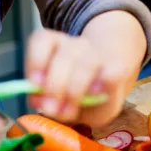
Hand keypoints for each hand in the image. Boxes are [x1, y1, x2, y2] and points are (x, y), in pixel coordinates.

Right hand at [26, 11, 146, 126]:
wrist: (88, 77)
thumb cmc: (95, 99)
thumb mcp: (101, 112)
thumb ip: (93, 109)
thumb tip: (64, 106)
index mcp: (116, 71)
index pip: (115, 72)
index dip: (106, 81)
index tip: (93, 95)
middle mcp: (96, 53)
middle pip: (85, 64)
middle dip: (68, 89)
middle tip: (54, 110)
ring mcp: (73, 43)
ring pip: (64, 55)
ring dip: (51, 82)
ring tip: (43, 102)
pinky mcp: (50, 38)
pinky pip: (40, 41)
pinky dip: (34, 62)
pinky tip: (34, 82)